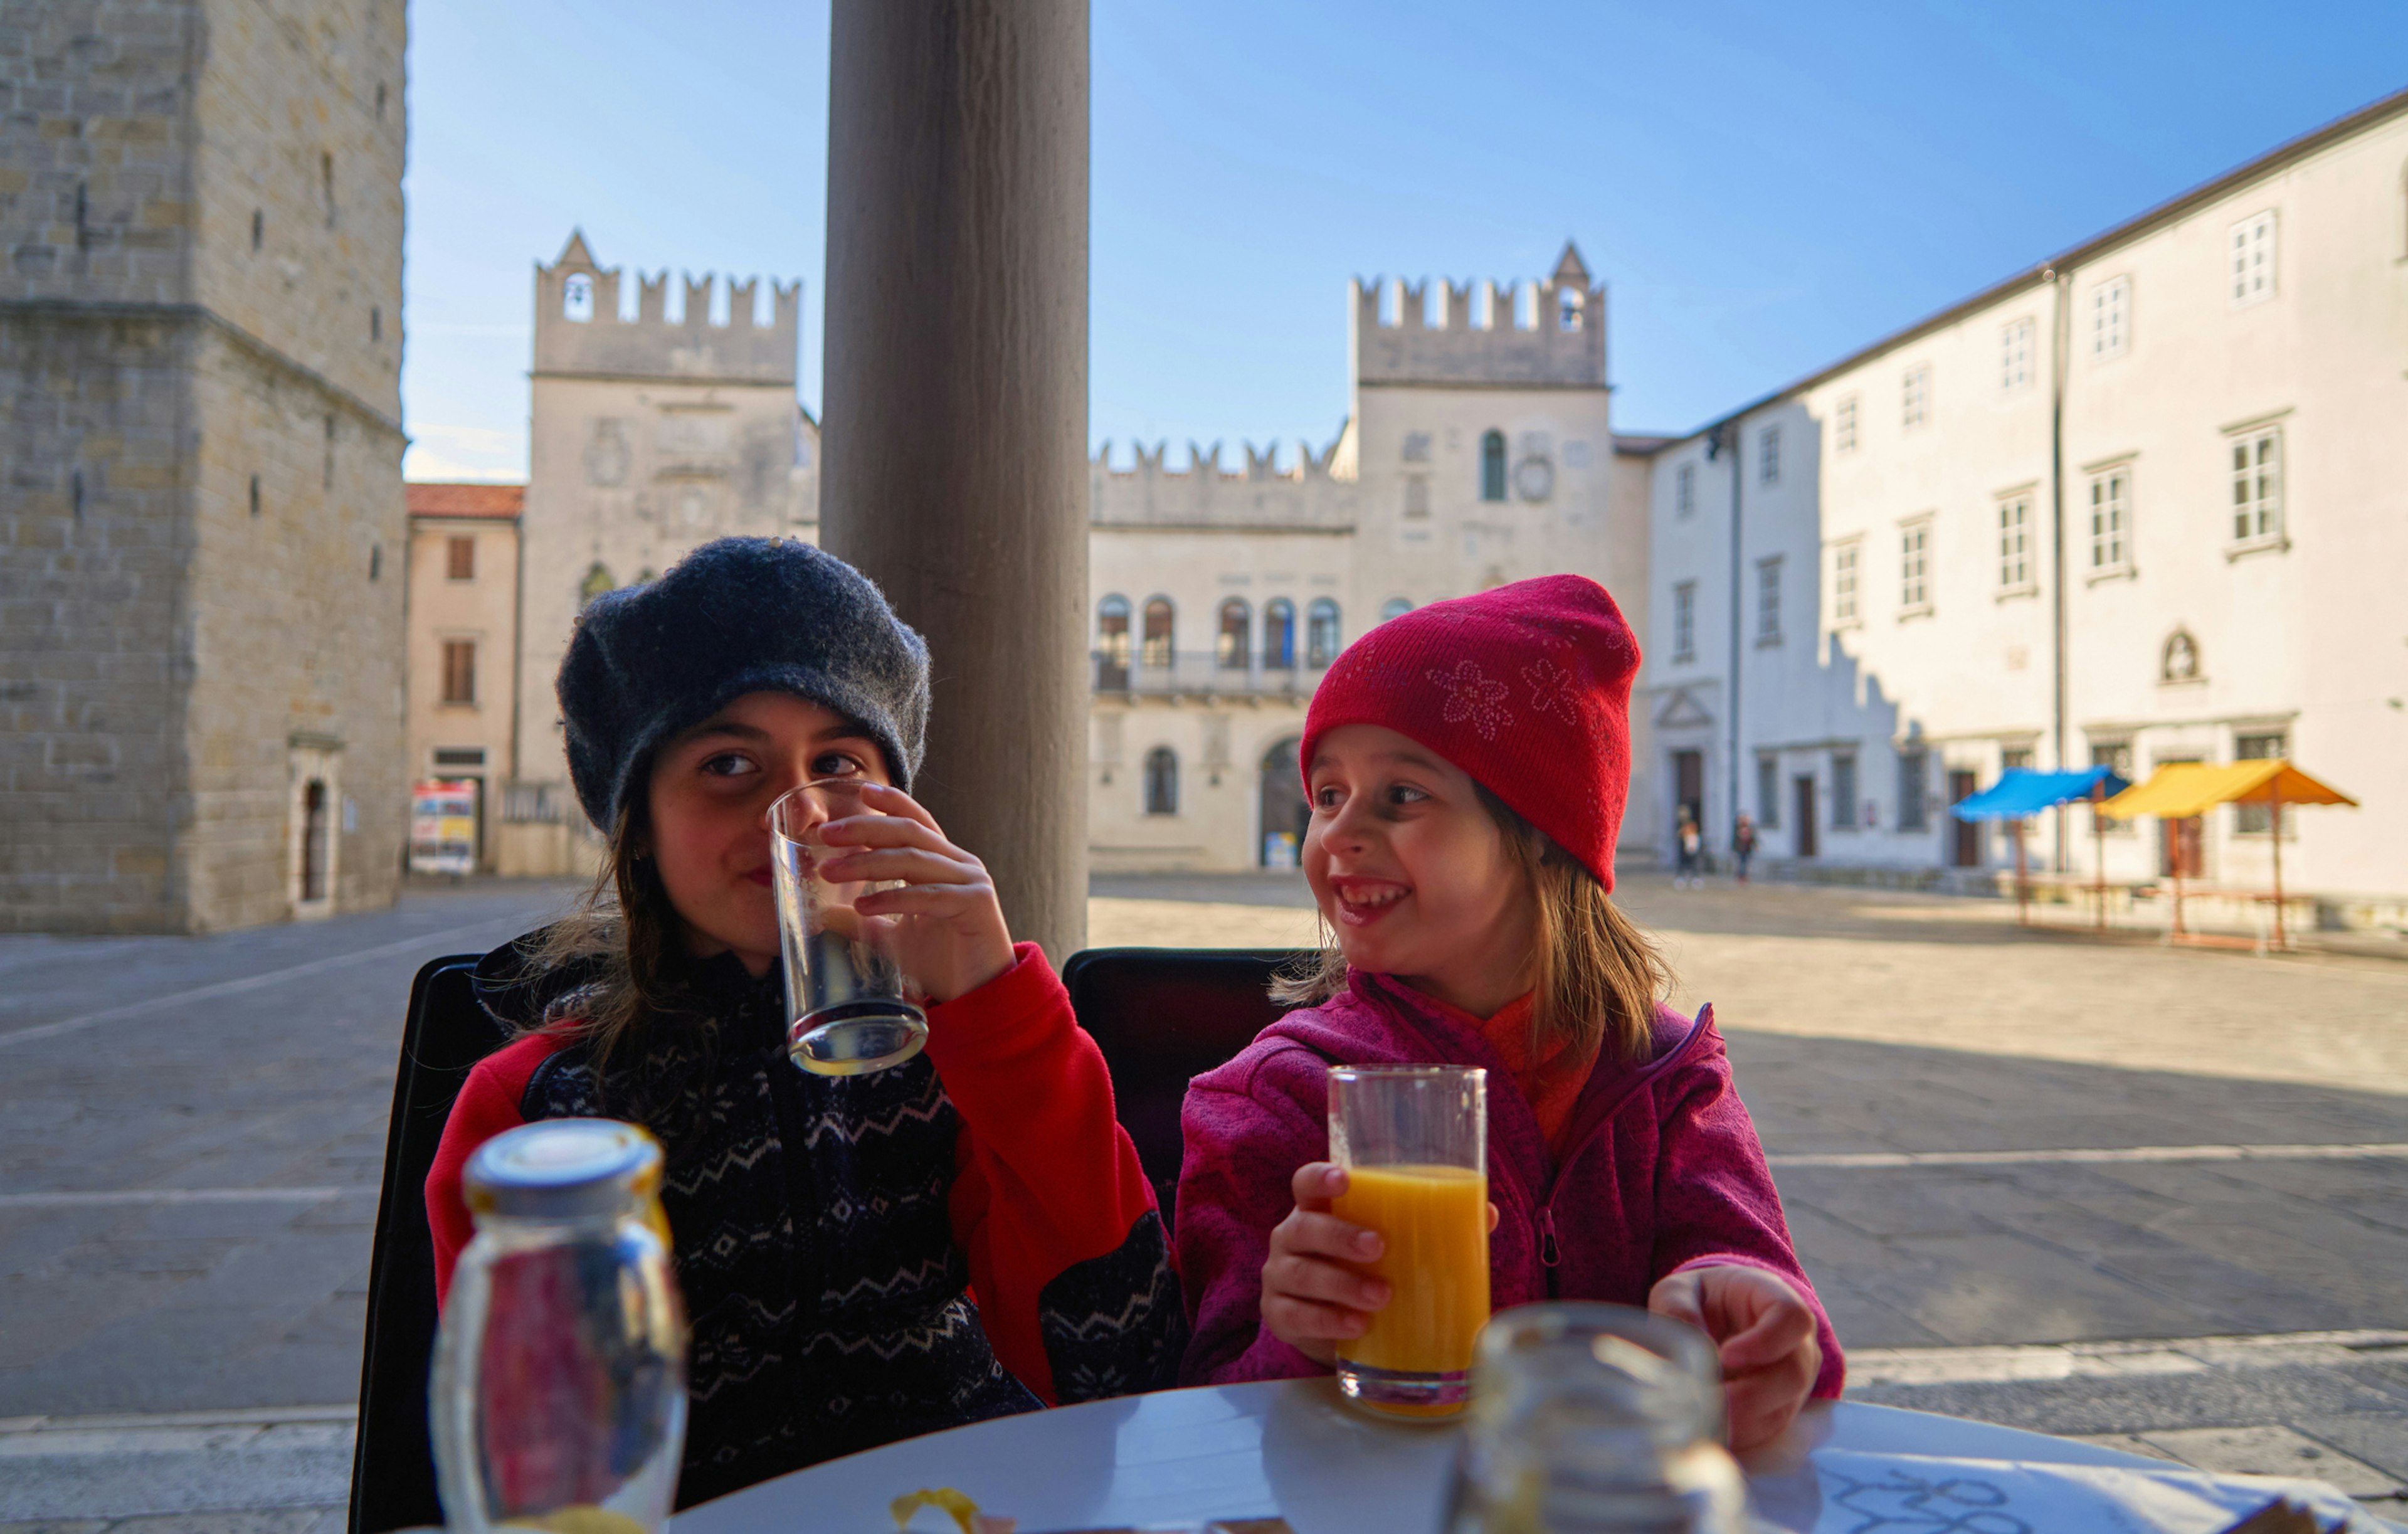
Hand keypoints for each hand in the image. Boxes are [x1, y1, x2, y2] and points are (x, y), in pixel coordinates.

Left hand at [814, 782, 1014, 1003]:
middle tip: (826, 834)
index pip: (918, 822)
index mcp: (945, 863)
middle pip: (909, 833)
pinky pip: (928, 895)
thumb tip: (822, 913)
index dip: (892, 803)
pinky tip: (864, 905)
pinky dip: (893, 898)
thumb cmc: (942, 962)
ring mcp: (971, 882)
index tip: (861, 791)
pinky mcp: (975, 905)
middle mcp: (960, 865)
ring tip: (831, 871)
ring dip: (868, 863)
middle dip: (865, 829)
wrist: (980, 995)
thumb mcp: (894, 937)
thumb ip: (865, 921)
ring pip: (914, 860)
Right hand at [1259, 1163, 1499, 1365]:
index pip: (1305, 1183)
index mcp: (1317, 1209)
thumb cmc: (1367, 1268)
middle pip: (1305, 1228)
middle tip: (1380, 1247)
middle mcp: (1291, 1237)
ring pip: (1301, 1274)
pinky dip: (1327, 1321)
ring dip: (1341, 1284)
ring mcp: (1280, 1277)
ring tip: (1381, 1297)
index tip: (1346, 1179)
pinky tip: (1356, 1325)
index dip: (1320, 1177)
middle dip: (1341, 1236)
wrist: (1337, 1323)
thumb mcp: (1394, 1243)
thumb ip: (1432, 1225)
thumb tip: (1486, 1212)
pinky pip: (1296, 1316)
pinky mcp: (1280, 1315)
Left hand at [1647, 1265, 1820, 1451]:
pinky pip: (1766, 1431)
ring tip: (1700, 1421)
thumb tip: (1692, 1341)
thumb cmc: (1701, 1300)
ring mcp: (1792, 1382)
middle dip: (1749, 1396)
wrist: (1714, 1319)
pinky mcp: (1778, 1411)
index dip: (1765, 1342)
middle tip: (1707, 1402)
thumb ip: (1679, 1307)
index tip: (1725, 1356)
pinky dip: (1737, 1435)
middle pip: (1792, 1375)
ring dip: (1740, 1422)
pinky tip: (1706, 1432)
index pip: (1792, 1319)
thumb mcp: (1680, 1290)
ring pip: (1781, 1411)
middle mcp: (1796, 1344)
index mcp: (1776, 1300)